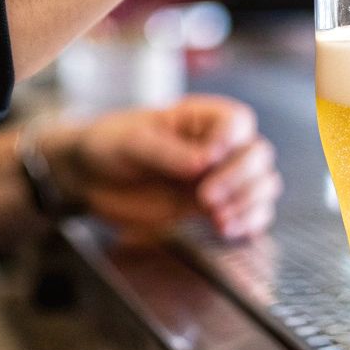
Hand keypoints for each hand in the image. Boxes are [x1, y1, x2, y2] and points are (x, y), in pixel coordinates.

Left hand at [47, 95, 281, 241]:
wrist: (88, 178)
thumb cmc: (108, 145)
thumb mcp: (132, 141)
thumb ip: (167, 152)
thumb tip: (204, 163)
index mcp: (199, 118)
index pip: (237, 121)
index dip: (230, 141)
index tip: (207, 160)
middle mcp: (214, 147)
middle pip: (257, 155)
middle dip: (240, 179)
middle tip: (205, 199)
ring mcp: (216, 178)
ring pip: (261, 184)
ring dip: (249, 204)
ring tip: (219, 221)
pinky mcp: (210, 208)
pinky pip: (248, 213)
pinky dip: (249, 222)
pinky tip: (230, 231)